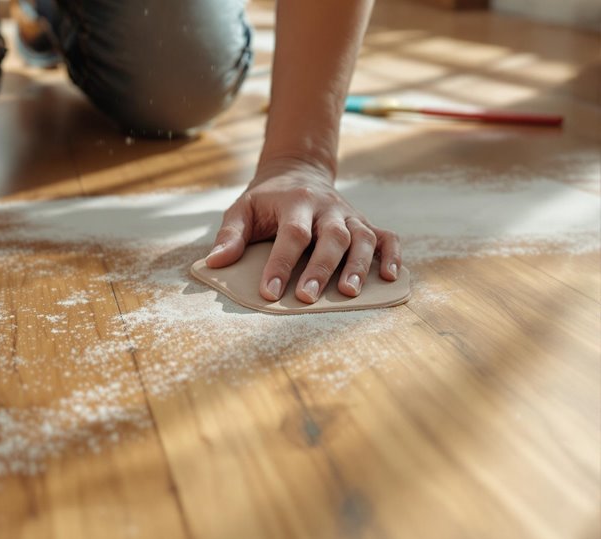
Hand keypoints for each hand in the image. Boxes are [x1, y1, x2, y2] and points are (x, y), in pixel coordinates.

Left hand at [205, 158, 400, 302]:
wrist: (297, 171)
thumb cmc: (266, 200)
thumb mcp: (242, 209)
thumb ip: (230, 235)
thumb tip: (215, 263)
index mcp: (295, 202)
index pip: (291, 235)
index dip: (281, 264)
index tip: (269, 292)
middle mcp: (326, 207)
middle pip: (331, 237)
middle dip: (320, 268)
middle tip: (308, 298)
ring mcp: (349, 215)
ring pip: (362, 238)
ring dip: (358, 266)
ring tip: (349, 292)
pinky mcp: (364, 223)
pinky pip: (387, 237)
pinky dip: (393, 255)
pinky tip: (391, 277)